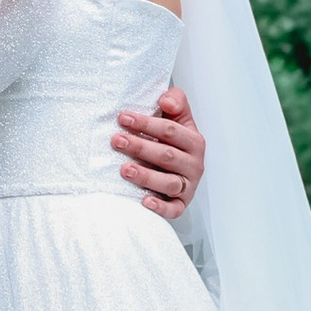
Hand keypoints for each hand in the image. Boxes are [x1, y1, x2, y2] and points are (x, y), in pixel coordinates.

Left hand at [114, 84, 203, 222]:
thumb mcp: (177, 117)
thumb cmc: (172, 140)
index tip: (123, 118)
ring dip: (146, 176)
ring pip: (169, 183)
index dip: (146, 124)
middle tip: (116, 141)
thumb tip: (166, 101)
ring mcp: (188, 186)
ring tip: (125, 170)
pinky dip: (161, 207)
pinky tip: (144, 200)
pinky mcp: (182, 204)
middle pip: (166, 156)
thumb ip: (176, 101)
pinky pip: (174, 209)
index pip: (170, 131)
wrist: (180, 166)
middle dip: (140, 147)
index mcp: (193, 141)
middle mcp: (194, 164)